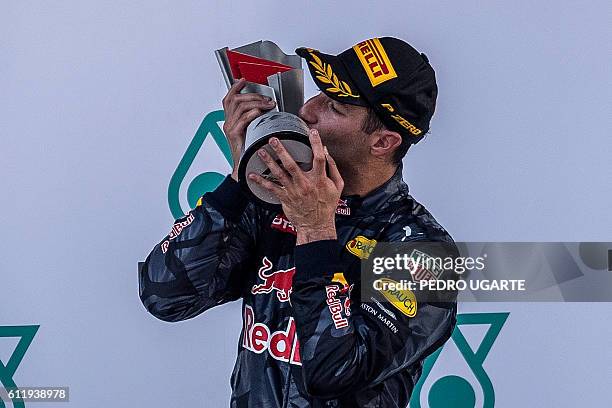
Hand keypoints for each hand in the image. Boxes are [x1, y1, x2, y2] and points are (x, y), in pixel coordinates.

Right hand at [222, 78, 275, 180]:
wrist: (243, 167)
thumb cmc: (248, 151)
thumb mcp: (249, 132)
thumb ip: (252, 121)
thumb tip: (263, 110)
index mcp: (230, 121)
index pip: (228, 99)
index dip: (234, 88)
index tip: (243, 81)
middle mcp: (228, 122)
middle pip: (235, 99)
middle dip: (252, 95)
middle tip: (266, 99)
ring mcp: (230, 128)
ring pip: (240, 106)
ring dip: (256, 102)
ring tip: (268, 105)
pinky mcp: (234, 134)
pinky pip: (243, 119)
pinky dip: (253, 113)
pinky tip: (260, 113)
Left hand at [248, 129, 343, 244]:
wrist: (316, 225)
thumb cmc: (326, 205)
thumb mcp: (337, 186)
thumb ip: (333, 168)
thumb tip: (326, 152)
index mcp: (319, 179)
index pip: (319, 158)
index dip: (316, 144)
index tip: (312, 133)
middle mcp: (305, 184)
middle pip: (291, 164)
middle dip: (281, 150)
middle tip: (273, 140)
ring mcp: (293, 191)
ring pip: (279, 174)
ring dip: (269, 162)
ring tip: (261, 152)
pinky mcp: (285, 198)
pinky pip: (271, 188)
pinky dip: (261, 182)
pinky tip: (252, 175)